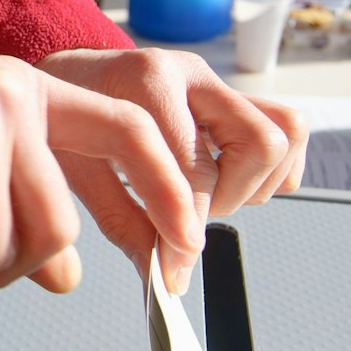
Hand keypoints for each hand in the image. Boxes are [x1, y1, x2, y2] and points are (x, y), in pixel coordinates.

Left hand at [34, 49, 306, 292]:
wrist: (64, 75)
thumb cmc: (64, 118)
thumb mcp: (76, 169)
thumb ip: (123, 222)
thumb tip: (162, 277)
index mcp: (146, 82)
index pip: (195, 171)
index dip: (187, 231)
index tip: (174, 270)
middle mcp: (190, 73)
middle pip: (260, 144)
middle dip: (227, 200)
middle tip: (184, 220)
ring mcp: (215, 80)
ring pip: (285, 130)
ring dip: (253, 183)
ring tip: (205, 199)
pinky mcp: (231, 93)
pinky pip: (287, 127)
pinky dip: (270, 168)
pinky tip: (226, 183)